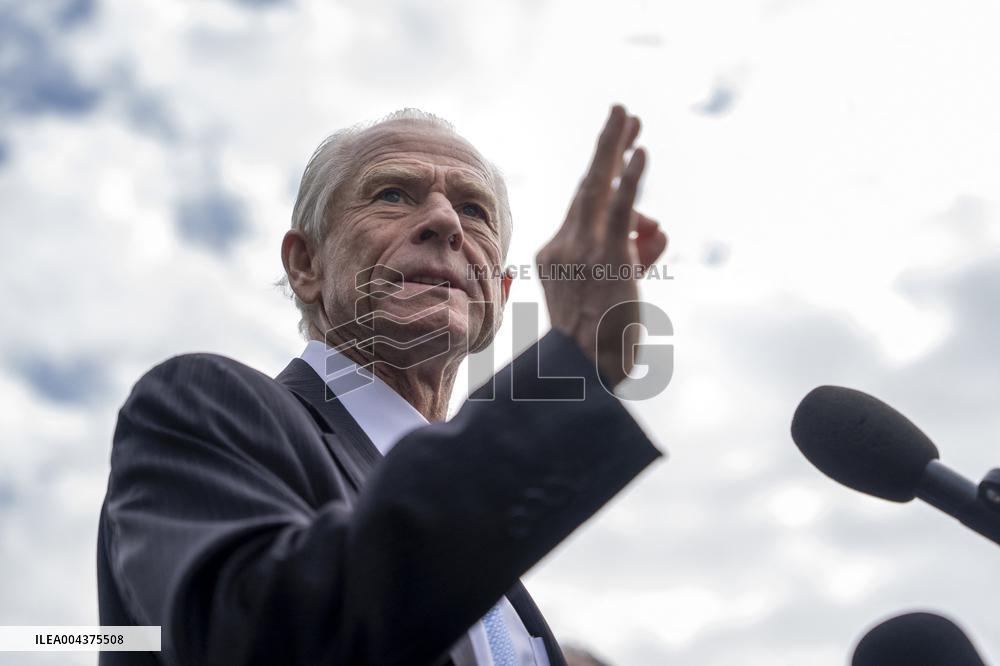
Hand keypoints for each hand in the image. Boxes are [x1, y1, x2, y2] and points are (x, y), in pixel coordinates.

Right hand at [536, 104, 668, 386]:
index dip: (607, 176)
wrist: (582, 375)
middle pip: (587, 184)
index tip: (624, 150)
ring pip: (599, 186)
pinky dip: (631, 179)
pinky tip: (640, 151)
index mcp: (557, 254)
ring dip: (615, 147)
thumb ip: (633, 253)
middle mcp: (564, 245)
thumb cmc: (599, 344)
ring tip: (631, 118)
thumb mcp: (613, 291)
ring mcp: (583, 248)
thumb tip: (657, 228)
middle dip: (607, 146)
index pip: (589, 210)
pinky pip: (620, 209)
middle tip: (623, 113)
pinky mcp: (608, 255)